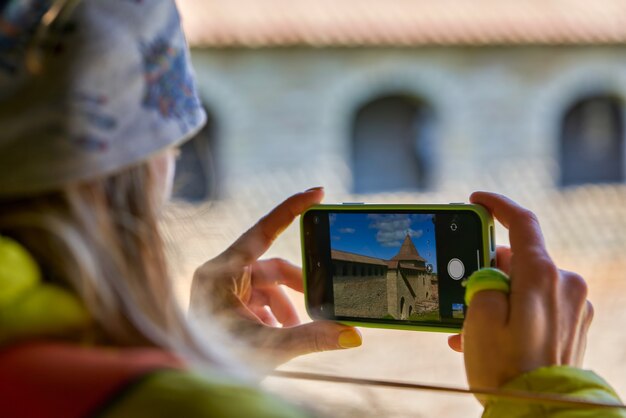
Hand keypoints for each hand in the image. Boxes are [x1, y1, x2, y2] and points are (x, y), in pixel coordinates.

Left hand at [190, 188, 361, 365]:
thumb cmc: (215, 363)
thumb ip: (310, 338)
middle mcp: (220, 275)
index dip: (292, 209)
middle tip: (323, 300)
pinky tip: (281, 334)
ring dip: (287, 308)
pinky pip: (261, 300)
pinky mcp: (227, 304)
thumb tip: (351, 334)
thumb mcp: (266, 347)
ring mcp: (223, 289)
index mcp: (220, 272)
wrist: (192, 382)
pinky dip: (276, 316)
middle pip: (272, 267)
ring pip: (269, 287)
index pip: (263, 231)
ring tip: (295, 331)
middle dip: (298, 288)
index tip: (318, 193)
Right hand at [448, 192, 592, 390]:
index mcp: (542, 275)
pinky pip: (540, 306)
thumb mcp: (479, 318)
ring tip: (470, 329)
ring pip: (527, 285)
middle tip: (461, 294)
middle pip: (520, 259)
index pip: (523, 223)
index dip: (498, 206)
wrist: (540, 415)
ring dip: (499, 298)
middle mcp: (565, 284)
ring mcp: (575, 306)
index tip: (477, 200)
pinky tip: (492, 337)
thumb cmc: (506, 368)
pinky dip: (515, 313)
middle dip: (488, 271)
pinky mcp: (576, 325)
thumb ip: (482, 281)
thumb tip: (492, 272)